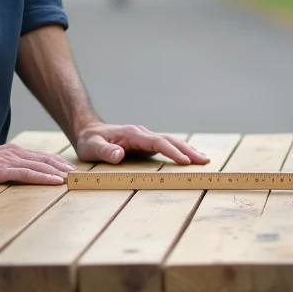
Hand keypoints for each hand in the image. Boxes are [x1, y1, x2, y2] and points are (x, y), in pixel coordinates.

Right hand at [0, 141, 75, 184]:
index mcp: (15, 152)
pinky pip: (28, 174)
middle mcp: (15, 153)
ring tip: (73, 178)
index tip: (72, 170)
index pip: (42, 157)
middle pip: (46, 159)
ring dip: (59, 172)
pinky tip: (55, 181)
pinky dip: (44, 177)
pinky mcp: (2, 170)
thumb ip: (10, 167)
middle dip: (64, 167)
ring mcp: (9, 160)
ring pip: (41, 165)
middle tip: (80, 175)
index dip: (59, 163)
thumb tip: (23, 176)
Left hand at [75, 123, 210, 165]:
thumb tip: (119, 155)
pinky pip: (166, 146)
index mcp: (133, 134)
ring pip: (171, 141)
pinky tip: (189, 157)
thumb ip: (104, 151)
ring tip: (204, 159)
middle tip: (205, 161)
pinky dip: (180, 150)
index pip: (158, 142)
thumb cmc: (89, 141)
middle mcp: (142, 134)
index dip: (172, 151)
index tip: (186, 161)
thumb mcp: (92, 147)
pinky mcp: (146, 143)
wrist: (87, 131)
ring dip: (187, 150)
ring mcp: (145, 138)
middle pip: (170, 140)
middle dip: (188, 150)